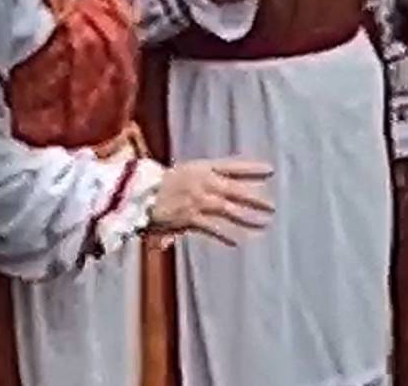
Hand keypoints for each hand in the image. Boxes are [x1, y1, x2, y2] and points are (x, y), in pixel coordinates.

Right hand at [148, 158, 274, 246]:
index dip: (252, 168)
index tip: (271, 170)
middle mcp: (204, 182)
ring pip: (230, 209)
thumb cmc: (153, 183)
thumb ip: (196, 183)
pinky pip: (212, 227)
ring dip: (247, 217)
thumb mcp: (178, 175)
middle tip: (272, 206)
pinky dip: (224, 234)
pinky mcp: (190, 216)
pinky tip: (236, 241)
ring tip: (264, 223)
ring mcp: (198, 199)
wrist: (135, 192)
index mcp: (202, 168)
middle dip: (255, 198)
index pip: (233, 166)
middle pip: (237, 190)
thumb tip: (213, 193)